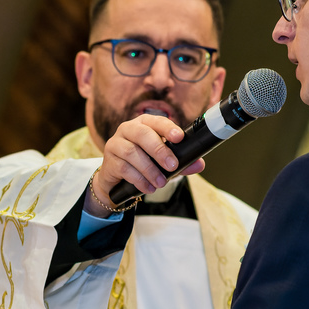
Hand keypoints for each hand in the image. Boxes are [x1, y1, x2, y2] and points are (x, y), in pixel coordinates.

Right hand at [85, 115, 205, 216]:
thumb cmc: (142, 164)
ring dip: (149, 169)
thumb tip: (199, 164)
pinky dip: (139, 180)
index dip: (167, 128)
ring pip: (132, 152)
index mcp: (144, 124)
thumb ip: (181, 163)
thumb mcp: (163, 162)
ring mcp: (115, 143)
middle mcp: (128, 129)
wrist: (117, 181)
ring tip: (161, 183)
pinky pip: (124, 168)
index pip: (156, 120)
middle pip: (142, 134)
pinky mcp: (109, 161)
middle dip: (159, 150)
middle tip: (172, 166)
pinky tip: (148, 188)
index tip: (179, 138)